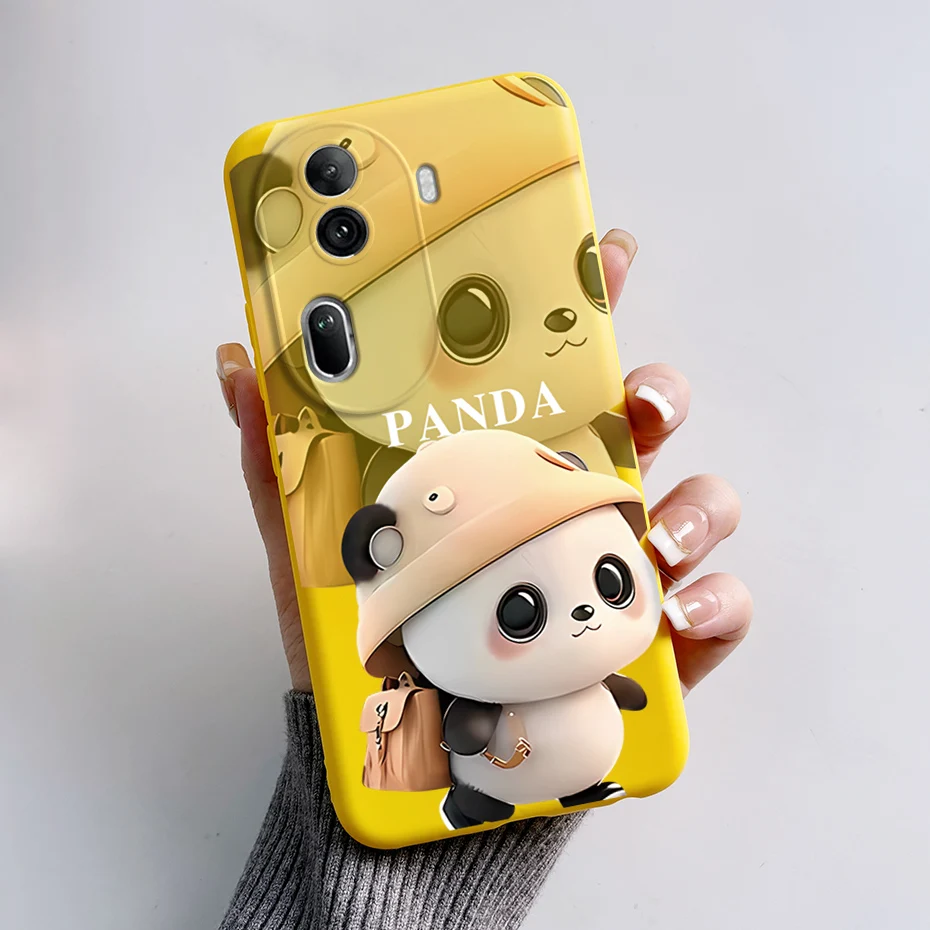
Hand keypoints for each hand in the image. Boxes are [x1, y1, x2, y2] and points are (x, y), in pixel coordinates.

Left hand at [216, 228, 750, 694]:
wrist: (410, 756)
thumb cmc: (374, 642)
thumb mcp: (314, 547)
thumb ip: (278, 459)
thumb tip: (236, 362)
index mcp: (505, 466)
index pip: (556, 372)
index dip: (591, 306)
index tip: (609, 257)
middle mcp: (570, 504)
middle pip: (643, 424)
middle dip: (659, 394)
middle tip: (639, 407)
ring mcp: (617, 569)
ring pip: (695, 505)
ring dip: (696, 504)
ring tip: (654, 536)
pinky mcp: (650, 641)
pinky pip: (715, 610)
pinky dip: (715, 603)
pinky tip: (676, 613)